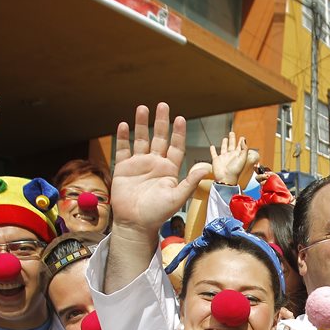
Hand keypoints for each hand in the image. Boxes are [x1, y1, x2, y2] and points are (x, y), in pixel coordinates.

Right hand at [109, 103, 212, 239]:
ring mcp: (139, 164)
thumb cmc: (158, 213)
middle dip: (161, 122)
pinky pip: (123, 149)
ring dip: (141, 124)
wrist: (135, 224)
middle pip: (159, 138)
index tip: (180, 119)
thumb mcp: (177, 197)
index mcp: (169, 169)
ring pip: (141, 139)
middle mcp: (155, 163)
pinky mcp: (124, 168)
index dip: (178, 133)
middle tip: (163, 105)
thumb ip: (190, 182)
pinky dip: (123, 137)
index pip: (176, 146)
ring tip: (142, 108)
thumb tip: (206, 167)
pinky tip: (124, 125)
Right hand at [210, 131, 248, 185]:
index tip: (242, 137)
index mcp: (237, 155)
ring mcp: (223, 158)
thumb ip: (244, 149)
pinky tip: (212, 146)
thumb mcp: (242, 159)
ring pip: (224, 148)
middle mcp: (230, 156)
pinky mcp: (216, 160)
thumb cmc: (235, 171)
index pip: (240, 146)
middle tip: (232, 133)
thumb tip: (244, 140)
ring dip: (224, 143)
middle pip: (231, 145)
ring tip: (225, 138)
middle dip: (232, 139)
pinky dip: (212, 150)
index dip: (241, 142)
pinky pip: (214, 154)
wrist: (226, 179)